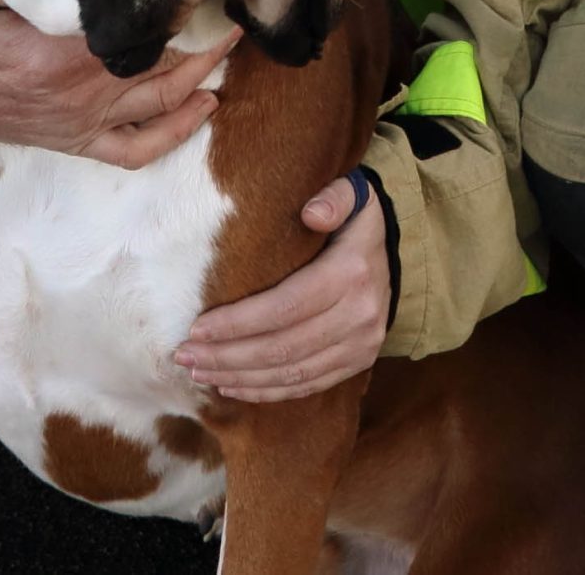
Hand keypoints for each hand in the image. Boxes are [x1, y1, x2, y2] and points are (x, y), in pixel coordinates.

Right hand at [0, 0, 238, 168]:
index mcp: (58, 49)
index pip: (141, 24)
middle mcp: (78, 92)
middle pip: (166, 62)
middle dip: (206, 31)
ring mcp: (77, 122)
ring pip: (162, 103)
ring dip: (203, 73)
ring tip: (230, 40)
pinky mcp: (69, 141)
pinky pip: (135, 150)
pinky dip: (175, 132)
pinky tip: (204, 105)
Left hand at [172, 174, 390, 401]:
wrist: (399, 248)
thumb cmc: (353, 218)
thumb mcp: (351, 193)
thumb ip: (333, 197)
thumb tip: (311, 213)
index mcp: (350, 274)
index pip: (284, 307)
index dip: (238, 323)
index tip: (196, 328)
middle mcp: (360, 315)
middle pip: (283, 348)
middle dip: (228, 356)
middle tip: (184, 357)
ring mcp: (362, 345)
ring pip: (292, 373)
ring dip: (241, 378)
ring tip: (200, 374)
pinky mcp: (359, 362)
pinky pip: (308, 385)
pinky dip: (268, 391)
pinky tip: (233, 388)